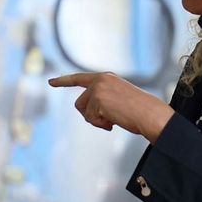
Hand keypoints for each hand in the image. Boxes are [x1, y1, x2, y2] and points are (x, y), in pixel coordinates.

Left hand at [48, 72, 173, 141]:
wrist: (150, 114)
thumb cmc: (139, 111)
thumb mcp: (118, 99)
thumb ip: (102, 100)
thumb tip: (87, 112)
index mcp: (106, 77)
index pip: (80, 78)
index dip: (64, 81)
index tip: (51, 82)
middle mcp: (100, 79)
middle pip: (80, 103)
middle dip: (90, 115)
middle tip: (108, 119)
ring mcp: (98, 89)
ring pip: (84, 112)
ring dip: (96, 120)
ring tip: (113, 119)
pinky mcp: (98, 99)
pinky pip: (90, 119)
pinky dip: (100, 124)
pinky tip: (113, 122)